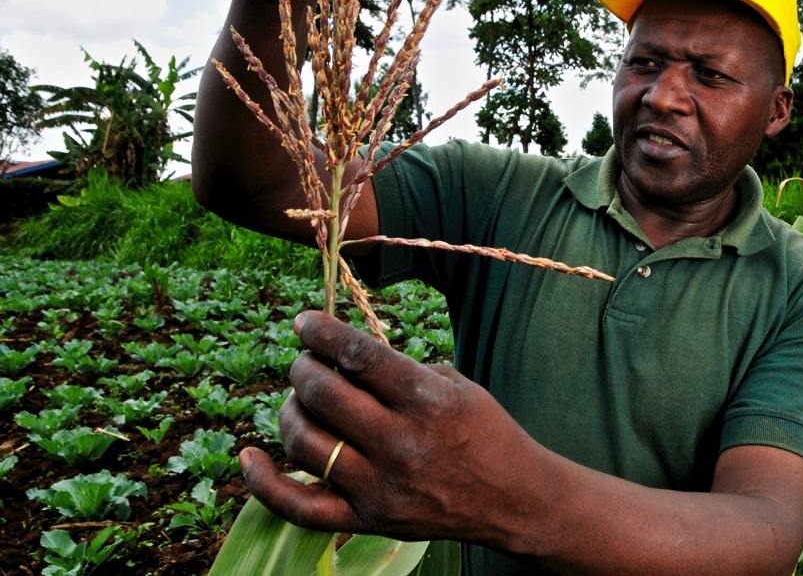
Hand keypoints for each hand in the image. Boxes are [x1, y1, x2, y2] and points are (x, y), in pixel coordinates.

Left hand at [240, 311, 547, 546]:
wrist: (513, 498)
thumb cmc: (484, 431)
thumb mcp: (453, 385)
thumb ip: (398, 371)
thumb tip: (337, 354)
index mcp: (426, 401)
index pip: (355, 354)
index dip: (320, 331)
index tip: (303, 321)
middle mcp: (400, 443)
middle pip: (322, 394)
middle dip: (302, 367)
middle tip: (305, 361)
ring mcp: (380, 486)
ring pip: (305, 442)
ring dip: (290, 410)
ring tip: (300, 400)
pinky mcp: (367, 520)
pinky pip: (299, 507)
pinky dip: (264, 483)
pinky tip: (249, 456)